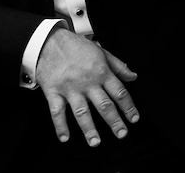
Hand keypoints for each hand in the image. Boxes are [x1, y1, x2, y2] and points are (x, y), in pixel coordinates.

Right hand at [35, 27, 138, 146]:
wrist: (50, 42)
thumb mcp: (102, 52)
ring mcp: (70, 88)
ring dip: (89, 128)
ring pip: (82, 112)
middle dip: (114, 121)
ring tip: (96, 142)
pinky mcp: (53, 92)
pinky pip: (57, 112)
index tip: (134, 119)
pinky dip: (60, 125)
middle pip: (104, 105)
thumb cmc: (78, 47)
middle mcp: (88, 82)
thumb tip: (133, 77)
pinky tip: (65, 137)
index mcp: (102, 72)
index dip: (129, 107)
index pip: (120, 93)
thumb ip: (119, 66)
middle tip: (122, 134)